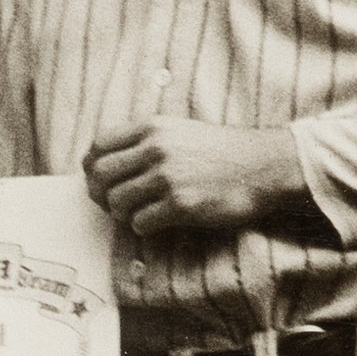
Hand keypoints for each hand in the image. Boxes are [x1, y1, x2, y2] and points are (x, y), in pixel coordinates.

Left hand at [83, 119, 308, 238]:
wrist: (264, 166)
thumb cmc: (220, 153)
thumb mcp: (179, 132)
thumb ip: (144, 142)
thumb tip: (102, 166)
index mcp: (152, 127)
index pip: (99, 145)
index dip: (92, 168)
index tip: (99, 181)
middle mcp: (156, 148)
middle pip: (100, 175)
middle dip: (100, 194)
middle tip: (113, 205)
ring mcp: (168, 176)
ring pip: (117, 202)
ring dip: (122, 214)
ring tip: (139, 214)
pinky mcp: (181, 204)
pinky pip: (140, 223)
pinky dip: (143, 227)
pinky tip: (158, 223)